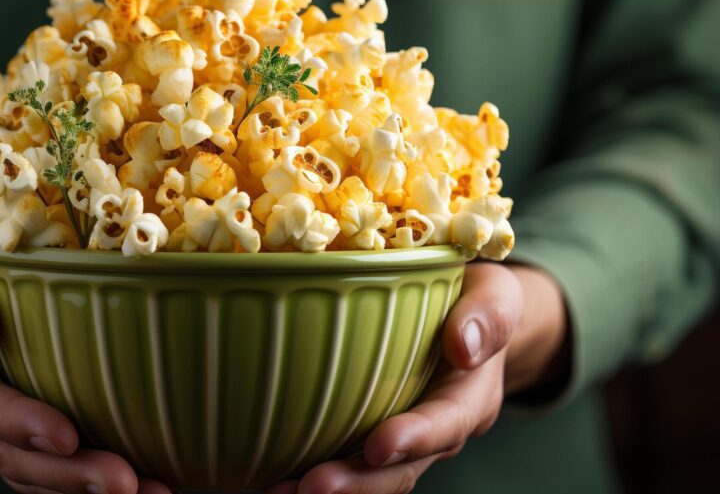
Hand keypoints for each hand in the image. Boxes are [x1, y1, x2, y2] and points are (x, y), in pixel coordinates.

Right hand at [0, 226, 172, 493]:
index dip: (19, 423)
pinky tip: (145, 481)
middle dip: (68, 474)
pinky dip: (88, 478)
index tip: (66, 437)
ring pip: (35, 471)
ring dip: (86, 486)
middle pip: (13, 455)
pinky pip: (50, 465)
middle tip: (124, 481)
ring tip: (149, 490)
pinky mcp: (16, 430)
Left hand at [266, 262, 568, 493]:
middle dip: (358, 483)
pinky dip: (312, 471)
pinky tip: (271, 477)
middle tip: (312, 487)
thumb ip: (488, 315)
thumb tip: (463, 345)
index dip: (414, 438)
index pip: (445, 424)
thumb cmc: (477, 302)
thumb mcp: (497, 295)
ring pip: (371, 476)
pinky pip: (348, 462)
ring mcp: (404, 439)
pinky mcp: (371, 436)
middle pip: (400, 468)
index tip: (378, 445)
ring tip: (279, 491)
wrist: (472, 320)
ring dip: (332, 487)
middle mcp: (437, 431)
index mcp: (469, 399)